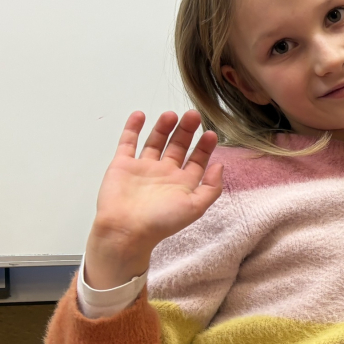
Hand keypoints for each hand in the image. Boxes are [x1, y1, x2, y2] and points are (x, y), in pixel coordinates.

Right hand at [84, 110, 223, 288]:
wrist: (126, 230)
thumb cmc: (161, 222)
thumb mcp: (195, 207)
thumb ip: (211, 188)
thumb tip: (220, 166)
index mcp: (182, 184)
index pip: (197, 161)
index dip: (204, 147)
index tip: (210, 133)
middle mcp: (164, 174)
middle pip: (178, 147)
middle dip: (186, 131)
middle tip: (193, 115)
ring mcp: (143, 168)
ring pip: (156, 142)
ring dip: (164, 127)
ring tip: (172, 114)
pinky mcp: (122, 165)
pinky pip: (128, 143)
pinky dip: (133, 128)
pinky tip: (140, 115)